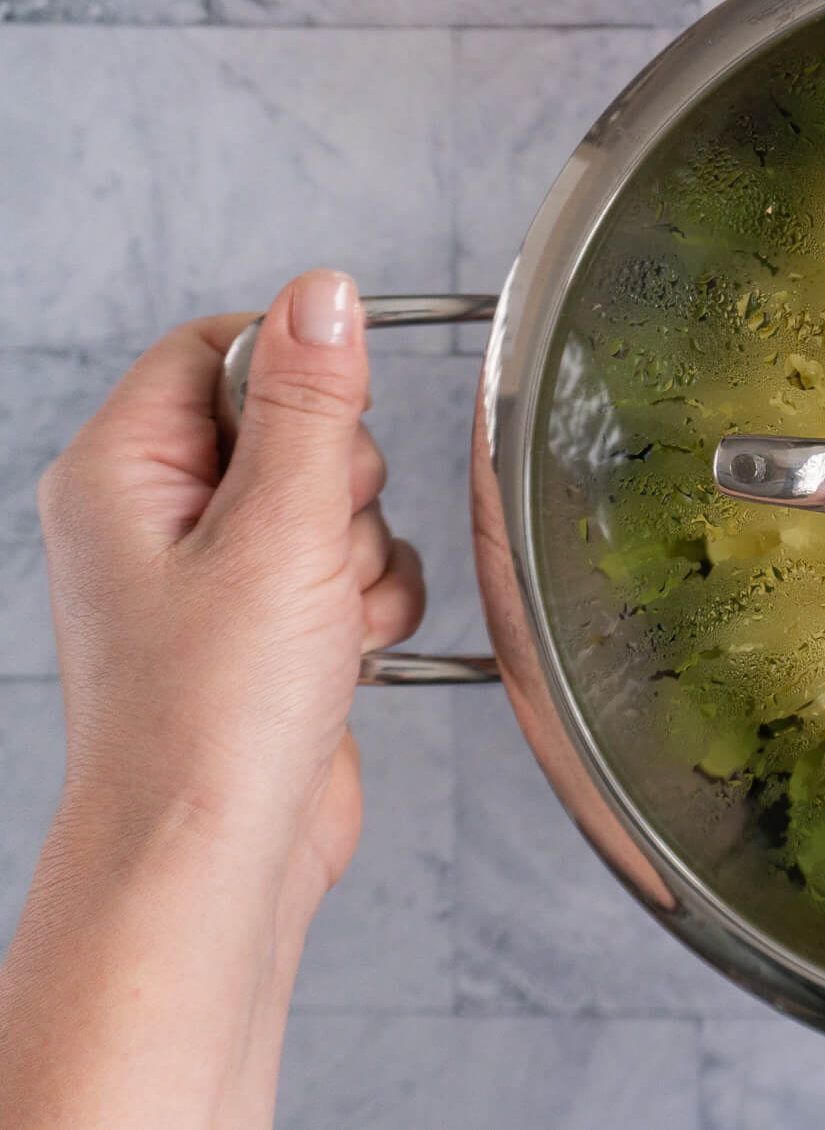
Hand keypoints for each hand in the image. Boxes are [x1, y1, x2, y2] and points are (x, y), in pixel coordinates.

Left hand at [38, 269, 423, 894]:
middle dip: (342, 483)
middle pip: (293, 423)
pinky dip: (370, 602)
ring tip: (326, 619)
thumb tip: (322, 295)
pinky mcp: (267, 625)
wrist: (214, 861)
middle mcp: (157, 515)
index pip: (217, 348)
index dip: (293, 372)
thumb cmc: (209, 718)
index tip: (334, 424)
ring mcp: (213, 574)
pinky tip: (349, 651)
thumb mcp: (276, 532)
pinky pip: (351, 567)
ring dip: (363, 553)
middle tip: (311, 549)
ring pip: (336, 500)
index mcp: (123, 471)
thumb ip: (309, 404)